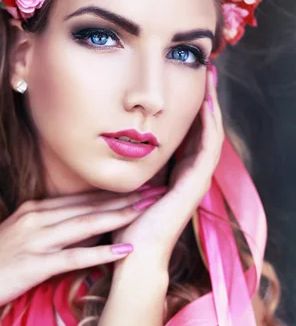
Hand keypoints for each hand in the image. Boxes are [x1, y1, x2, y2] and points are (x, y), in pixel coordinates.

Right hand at [0, 187, 160, 319]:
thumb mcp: (21, 236)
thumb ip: (51, 228)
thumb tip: (85, 229)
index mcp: (35, 209)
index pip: (82, 198)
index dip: (113, 193)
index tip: (141, 186)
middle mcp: (38, 218)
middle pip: (89, 206)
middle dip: (125, 198)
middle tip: (158, 190)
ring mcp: (36, 240)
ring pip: (86, 224)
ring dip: (119, 216)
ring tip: (149, 210)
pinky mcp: (34, 264)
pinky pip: (74, 257)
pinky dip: (102, 253)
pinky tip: (126, 250)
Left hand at [111, 68, 224, 283]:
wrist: (135, 253)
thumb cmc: (126, 224)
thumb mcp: (128, 184)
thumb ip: (129, 166)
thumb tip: (112, 142)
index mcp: (176, 175)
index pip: (189, 134)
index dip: (190, 109)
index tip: (186, 83)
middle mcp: (190, 175)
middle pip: (203, 130)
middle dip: (205, 100)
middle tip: (205, 72)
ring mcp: (196, 181)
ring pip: (211, 135)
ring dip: (212, 106)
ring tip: (210, 79)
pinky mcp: (196, 185)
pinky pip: (208, 149)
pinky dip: (209, 126)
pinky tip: (207, 105)